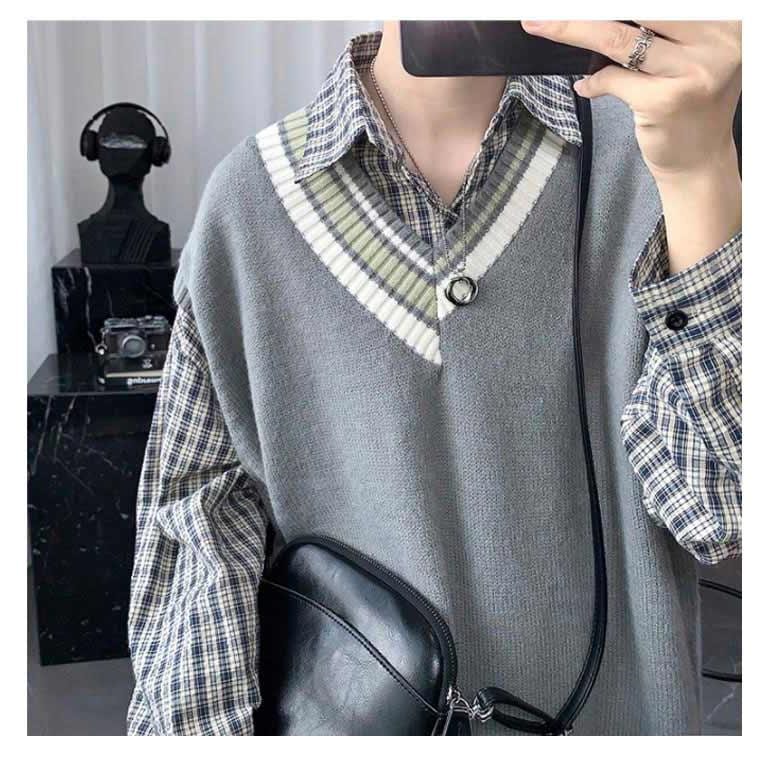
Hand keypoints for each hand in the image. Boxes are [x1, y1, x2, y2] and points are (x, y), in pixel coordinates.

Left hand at [522, 21, 741, 272]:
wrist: (701, 162)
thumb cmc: (689, 104)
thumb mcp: (686, 56)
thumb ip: (660, 31)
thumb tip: (596, 14)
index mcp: (725, 20)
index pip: (662, 1)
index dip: (613, 1)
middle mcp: (717, 40)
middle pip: (640, 9)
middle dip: (587, 9)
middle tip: (548, 7)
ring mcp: (692, 72)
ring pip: (618, 39)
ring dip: (573, 30)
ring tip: (542, 23)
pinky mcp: (666, 101)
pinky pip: (613, 79)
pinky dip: (594, 81)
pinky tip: (587, 85)